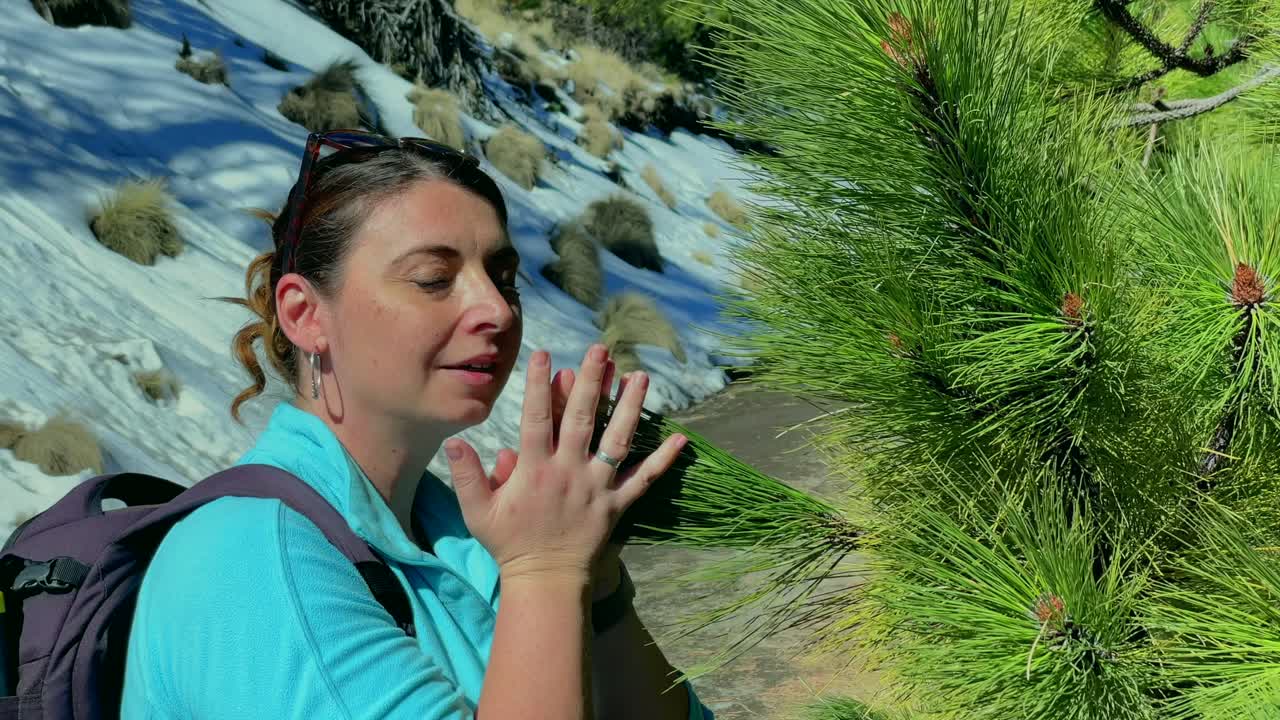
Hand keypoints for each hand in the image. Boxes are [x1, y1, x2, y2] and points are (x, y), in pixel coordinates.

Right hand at [446, 345, 686, 586]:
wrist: (545, 581)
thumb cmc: (509, 544)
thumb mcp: (478, 512)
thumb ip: (467, 475)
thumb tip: (454, 441)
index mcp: (534, 470)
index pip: (537, 418)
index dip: (539, 385)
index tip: (545, 354)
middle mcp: (569, 472)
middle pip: (582, 419)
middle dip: (591, 382)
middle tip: (602, 350)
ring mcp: (596, 487)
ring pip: (617, 440)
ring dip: (630, 407)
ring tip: (641, 376)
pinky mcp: (616, 504)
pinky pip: (643, 479)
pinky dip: (663, 460)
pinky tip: (682, 438)